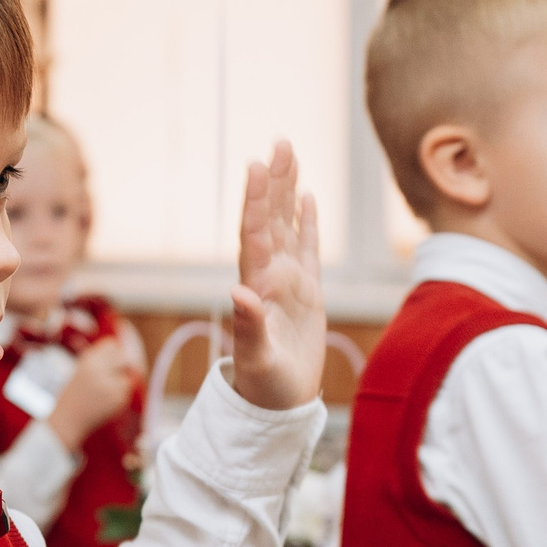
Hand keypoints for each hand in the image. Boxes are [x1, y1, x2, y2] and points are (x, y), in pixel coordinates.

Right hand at [45, 337, 138, 450]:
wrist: (66, 420)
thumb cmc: (73, 396)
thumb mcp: (80, 371)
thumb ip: (98, 360)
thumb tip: (118, 347)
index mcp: (88, 361)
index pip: (111, 345)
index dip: (112, 353)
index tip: (109, 362)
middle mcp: (99, 370)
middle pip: (123, 358)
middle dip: (120, 366)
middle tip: (111, 377)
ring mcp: (110, 385)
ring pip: (127, 377)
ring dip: (120, 382)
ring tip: (105, 392)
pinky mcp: (118, 399)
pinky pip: (126, 392)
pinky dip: (120, 395)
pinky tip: (106, 401)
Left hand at [228, 141, 325, 411]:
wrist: (277, 405)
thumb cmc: (265, 387)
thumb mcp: (258, 359)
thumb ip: (249, 326)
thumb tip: (239, 293)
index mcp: (256, 286)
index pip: (254, 233)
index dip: (256, 200)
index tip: (256, 165)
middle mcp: (269, 276)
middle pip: (270, 219)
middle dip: (274, 181)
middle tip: (279, 141)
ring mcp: (287, 281)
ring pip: (287, 225)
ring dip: (287, 190)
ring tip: (288, 152)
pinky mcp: (307, 292)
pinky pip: (307, 247)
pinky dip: (306, 221)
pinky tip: (307, 195)